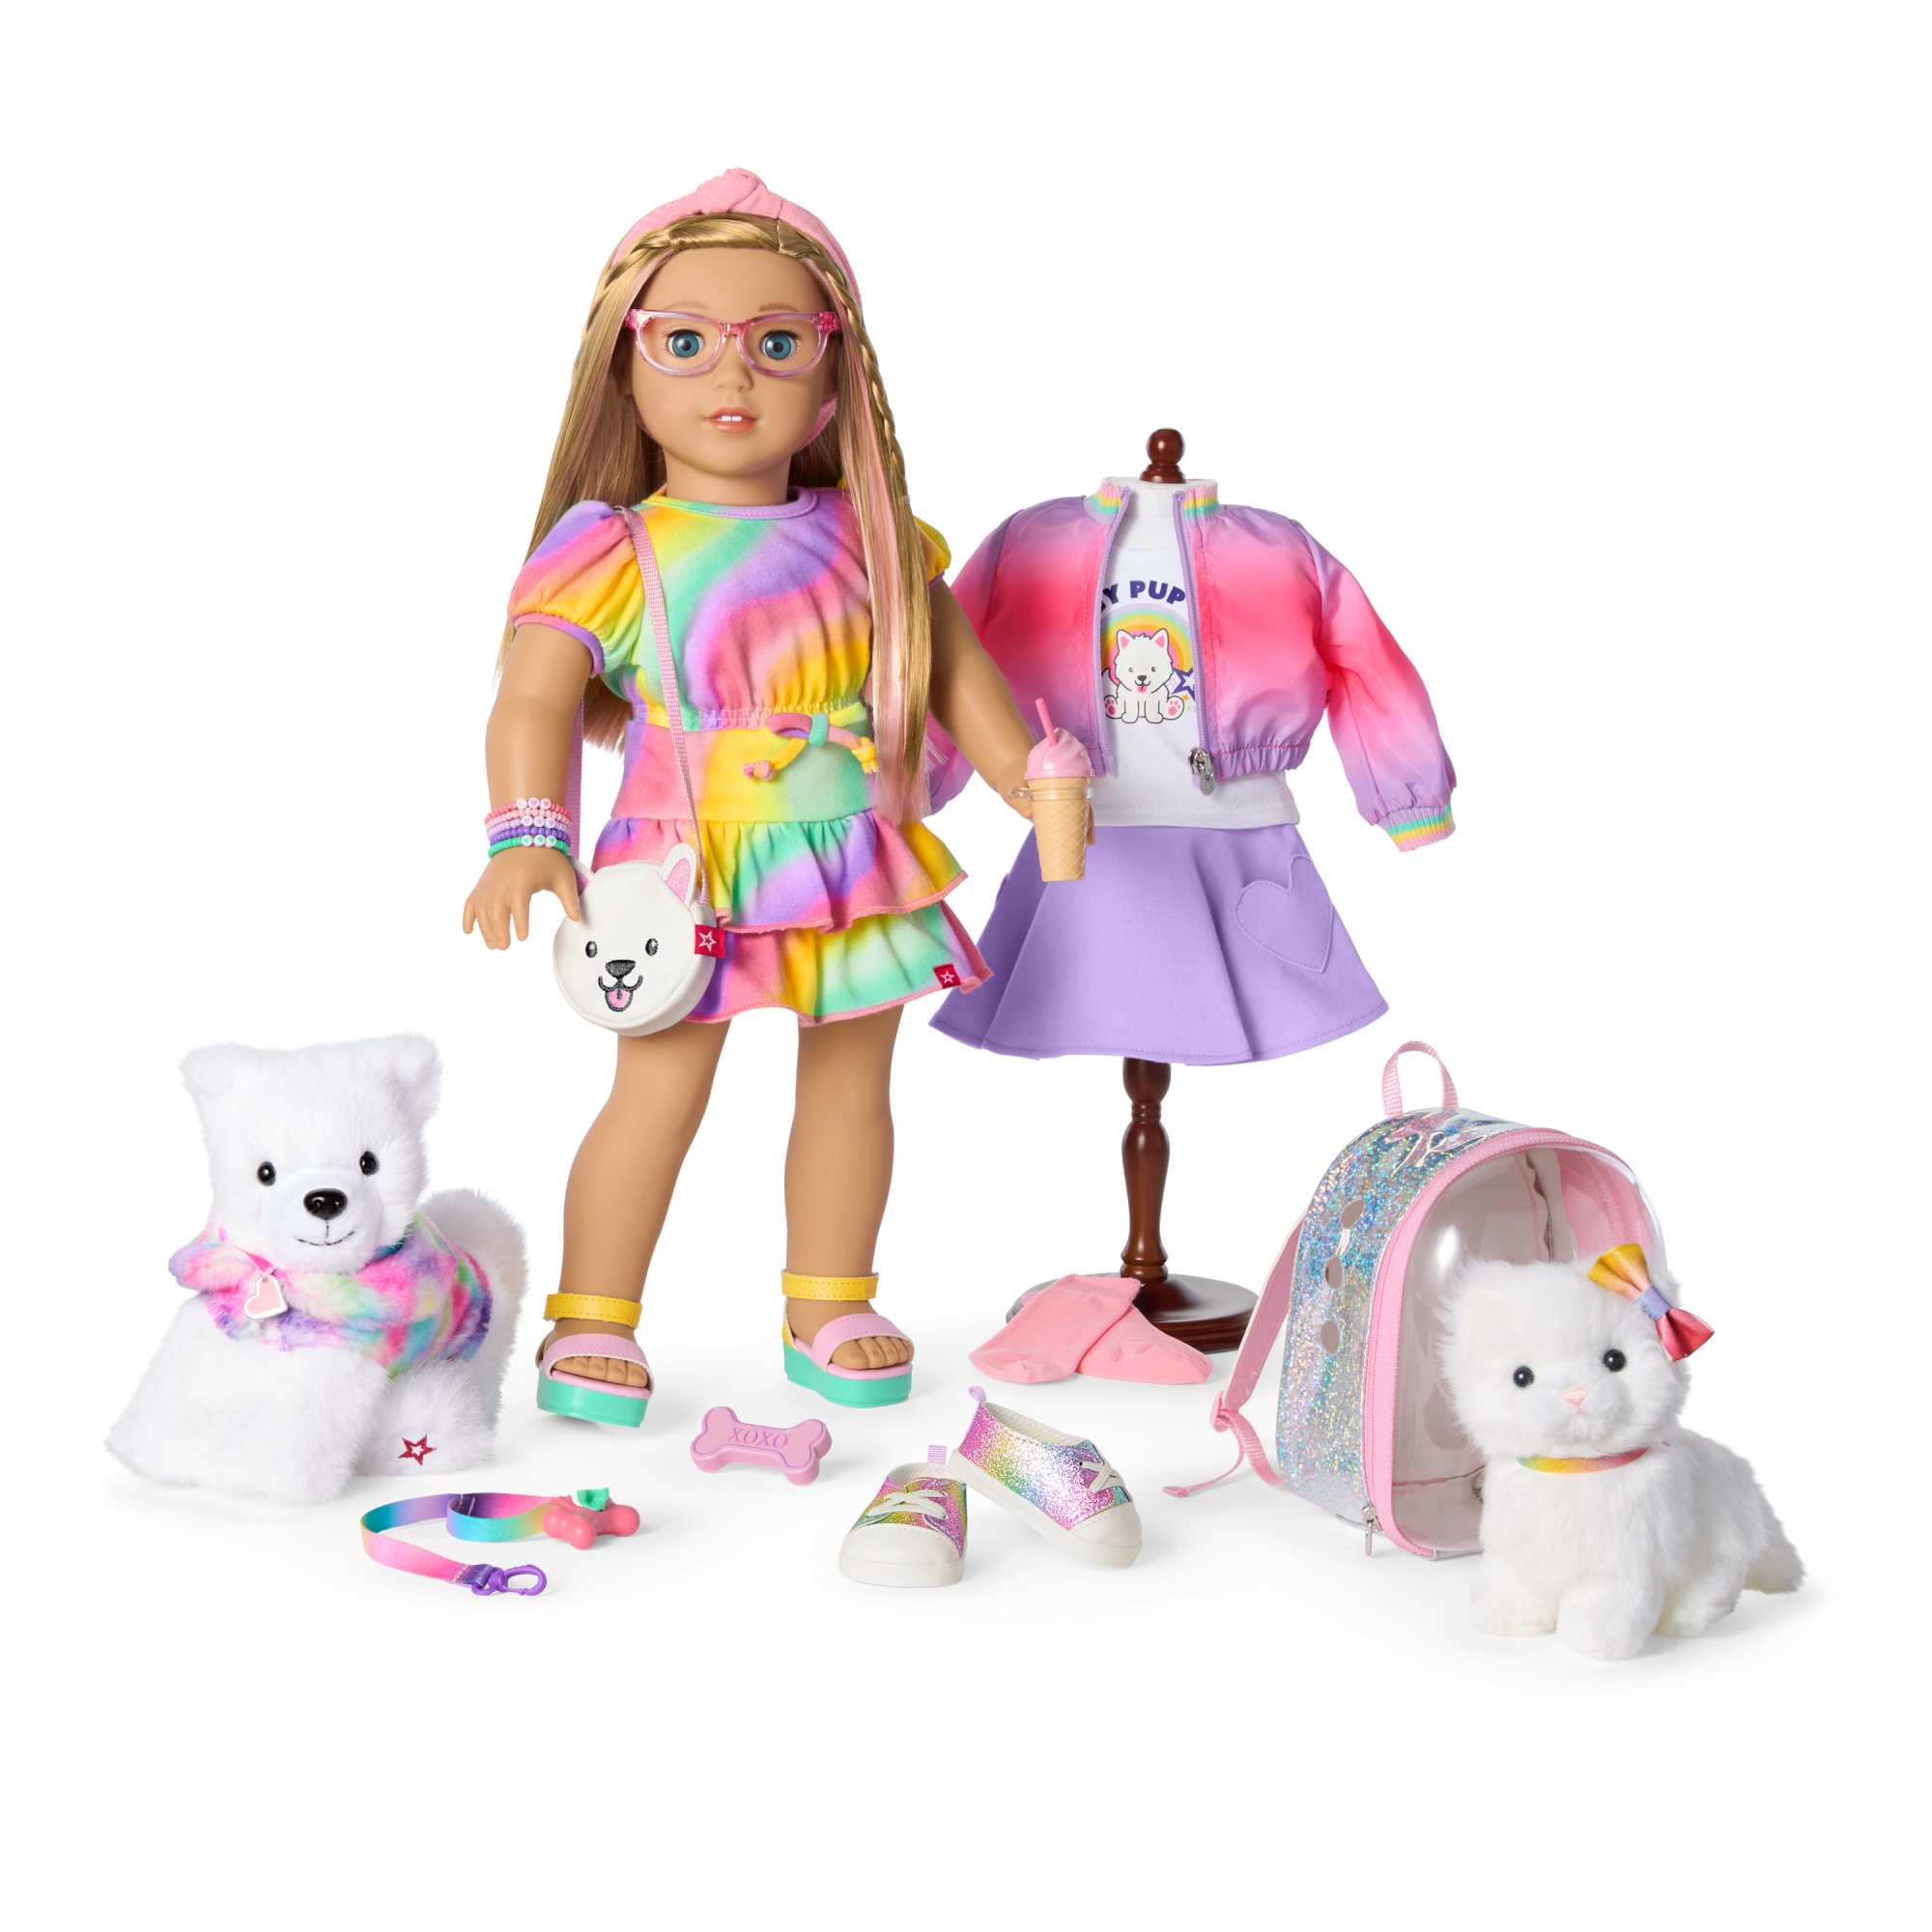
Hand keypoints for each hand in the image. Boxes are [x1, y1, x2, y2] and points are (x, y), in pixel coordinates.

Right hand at [462, 846, 582, 949]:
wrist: (524, 836)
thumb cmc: (546, 859)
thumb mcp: (563, 877)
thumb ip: (569, 899)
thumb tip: (577, 919)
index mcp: (522, 880)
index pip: (519, 904)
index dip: (520, 922)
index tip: (523, 938)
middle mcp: (501, 881)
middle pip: (496, 910)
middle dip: (499, 930)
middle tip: (504, 947)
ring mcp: (488, 883)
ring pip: (482, 909)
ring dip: (485, 929)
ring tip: (493, 945)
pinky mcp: (481, 884)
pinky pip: (470, 902)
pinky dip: (467, 916)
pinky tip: (468, 932)